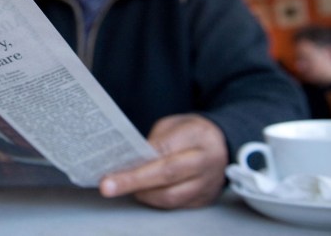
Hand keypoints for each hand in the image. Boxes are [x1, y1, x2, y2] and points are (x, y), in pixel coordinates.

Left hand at [99, 114, 227, 208]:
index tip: (112, 170)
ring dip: (143, 193)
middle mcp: (206, 162)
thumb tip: (129, 161)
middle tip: (107, 187)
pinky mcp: (205, 200)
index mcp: (198, 136)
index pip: (163, 151)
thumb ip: (154, 141)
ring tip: (123, 186)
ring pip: (171, 197)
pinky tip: (142, 192)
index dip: (137, 161)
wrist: (222, 144)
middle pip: (167, 176)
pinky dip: (155, 200)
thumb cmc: (191, 132)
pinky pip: (175, 205)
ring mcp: (208, 184)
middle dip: (133, 182)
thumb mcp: (173, 125)